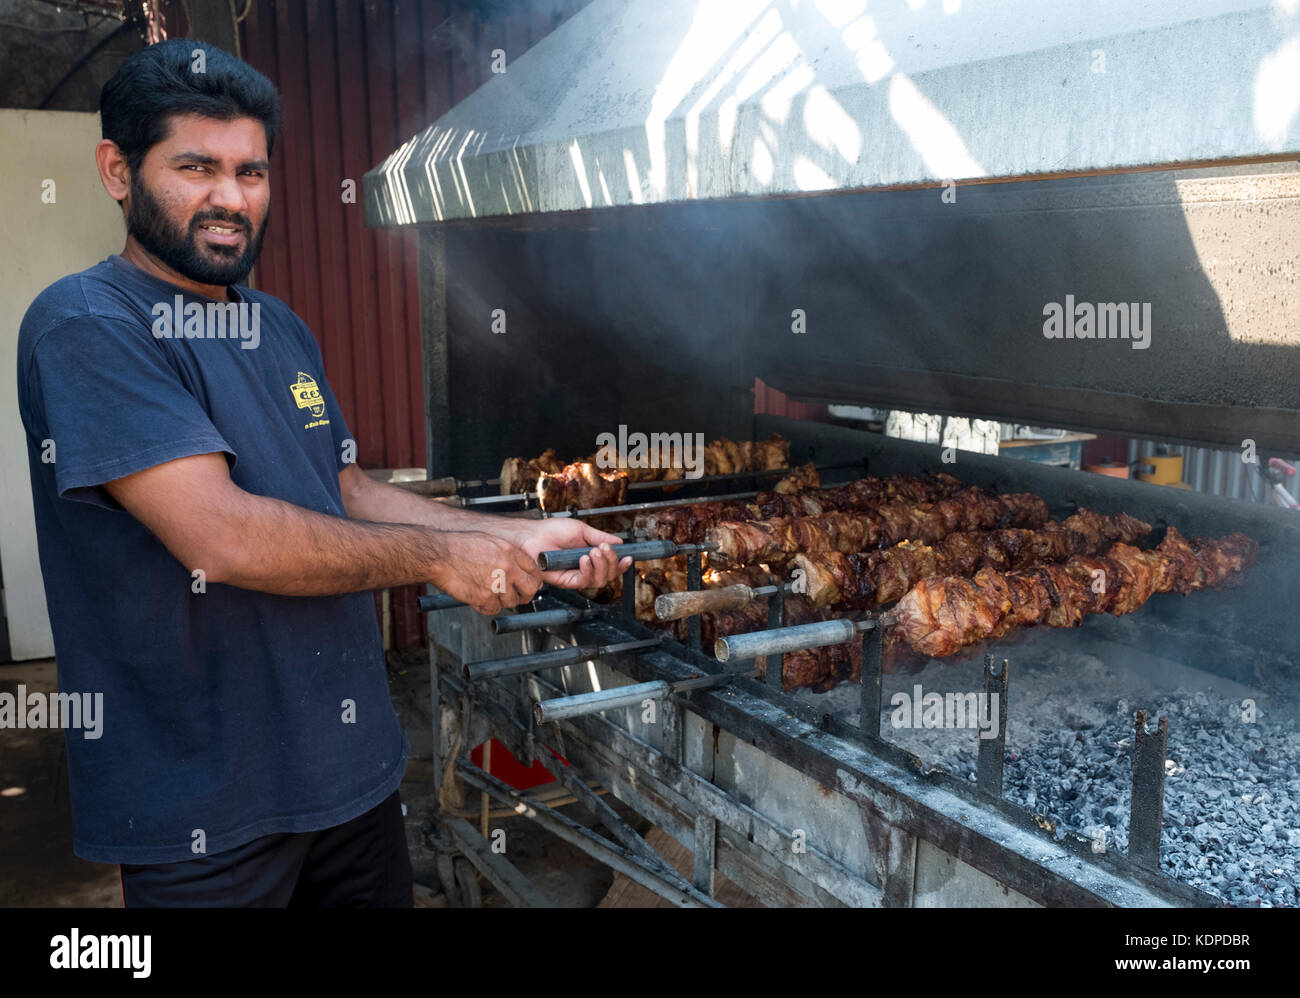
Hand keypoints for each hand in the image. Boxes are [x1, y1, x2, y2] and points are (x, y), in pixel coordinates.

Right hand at [428, 530, 542, 614]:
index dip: (532, 579)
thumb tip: (519, 566)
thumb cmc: (459, 547)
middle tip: (518, 595)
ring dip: (503, 601)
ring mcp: (497, 583)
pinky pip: (494, 609)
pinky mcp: (484, 597)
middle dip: (525, 594)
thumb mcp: (490, 541)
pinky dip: (487, 607)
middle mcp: (507, 567)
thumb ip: (508, 554)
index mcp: (510, 552)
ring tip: (491, 594)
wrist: (439, 555)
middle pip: (530, 588)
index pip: (534, 569)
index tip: (529, 583)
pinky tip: (479, 599)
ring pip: (512, 602)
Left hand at [509, 519, 632, 590]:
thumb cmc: (551, 531)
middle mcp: (584, 568)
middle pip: (608, 575)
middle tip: (604, 548)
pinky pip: (583, 582)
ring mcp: (575, 576)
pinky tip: (584, 559)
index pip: (610, 566)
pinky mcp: (566, 581)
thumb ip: (600, 537)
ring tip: (593, 552)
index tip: (628, 557)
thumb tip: (619, 543)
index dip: (621, 564)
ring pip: (599, 581)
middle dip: (612, 562)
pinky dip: (588, 570)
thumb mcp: (581, 530)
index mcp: (590, 556)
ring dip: (601, 566)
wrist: (532, 535)